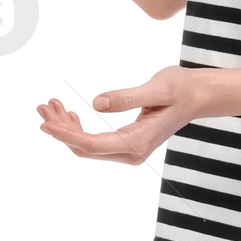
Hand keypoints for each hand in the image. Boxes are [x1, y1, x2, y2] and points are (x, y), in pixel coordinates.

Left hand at [35, 68, 206, 164]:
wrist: (197, 96)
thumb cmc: (180, 89)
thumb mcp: (157, 88)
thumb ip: (127, 97)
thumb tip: (96, 103)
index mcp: (136, 142)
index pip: (92, 145)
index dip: (65, 135)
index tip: (45, 124)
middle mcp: (130, 152)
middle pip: (84, 148)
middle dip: (61, 129)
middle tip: (43, 106)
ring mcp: (127, 150)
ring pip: (86, 146)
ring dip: (66, 127)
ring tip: (50, 105)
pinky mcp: (126, 143)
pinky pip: (94, 142)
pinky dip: (77, 128)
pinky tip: (69, 113)